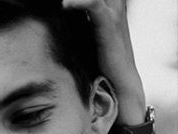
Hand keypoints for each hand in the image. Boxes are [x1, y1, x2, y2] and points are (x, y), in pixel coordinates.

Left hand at [63, 0, 145, 118]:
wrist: (121, 82)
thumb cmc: (103, 65)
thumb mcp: (88, 41)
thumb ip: (78, 27)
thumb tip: (56, 27)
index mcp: (109, 10)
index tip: (57, 0)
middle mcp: (113, 9)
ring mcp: (113, 15)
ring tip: (60, 0)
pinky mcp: (109, 25)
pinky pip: (95, 5)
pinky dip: (80, 2)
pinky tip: (64, 4)